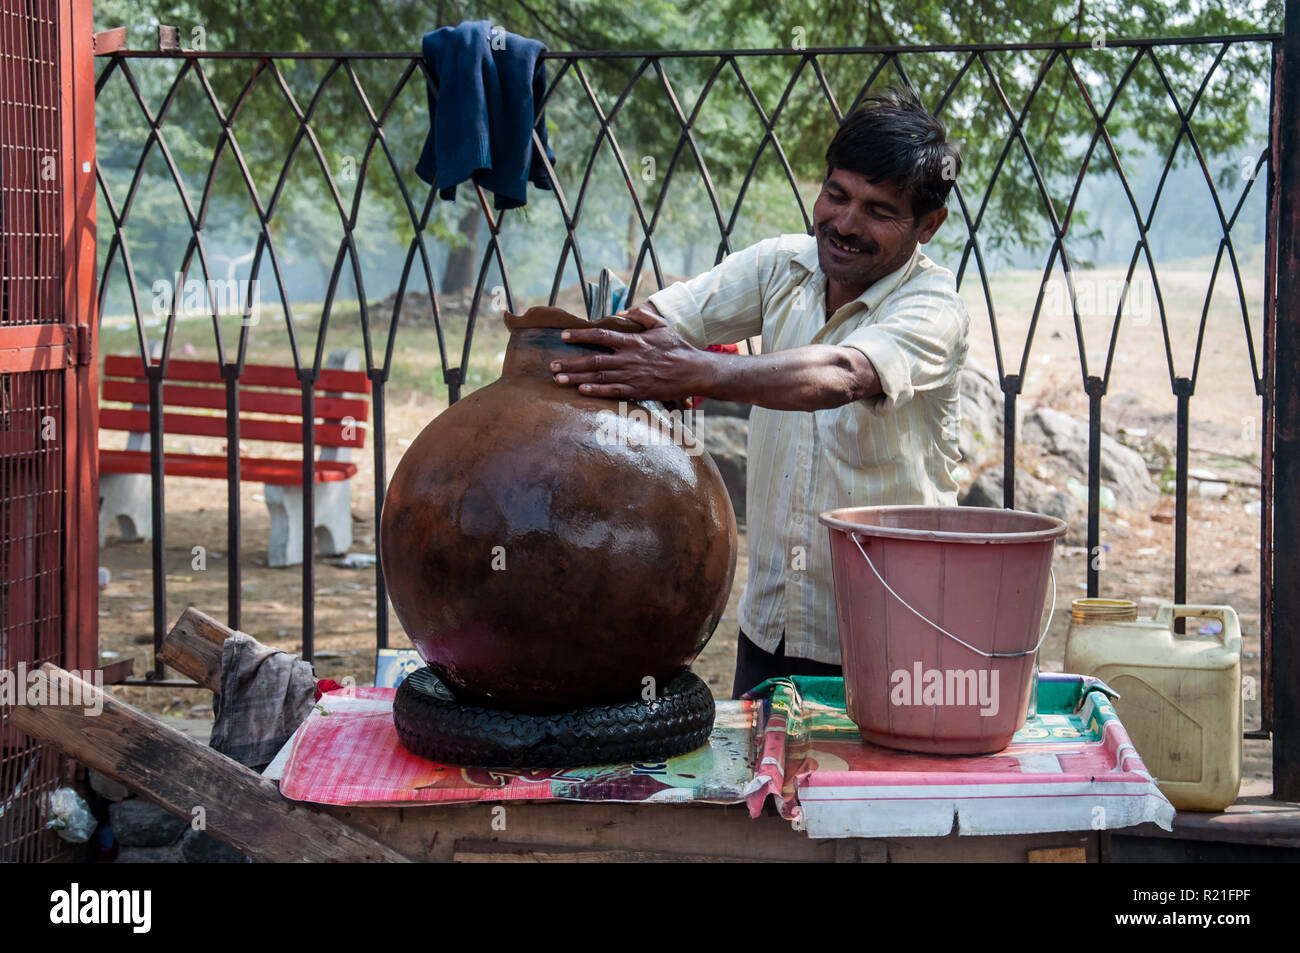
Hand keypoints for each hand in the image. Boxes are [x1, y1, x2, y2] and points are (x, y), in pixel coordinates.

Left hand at [550, 303, 707, 400]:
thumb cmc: (678, 348)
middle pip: (594, 359)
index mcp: (633, 340)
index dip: (580, 335)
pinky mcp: (638, 390)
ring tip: (558, 379)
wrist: (694, 371)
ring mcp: (632, 375)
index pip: (601, 335)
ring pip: (599, 376)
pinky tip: (581, 390)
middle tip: (552, 366)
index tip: (564, 336)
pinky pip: (613, 391)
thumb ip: (642, 315)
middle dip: (571, 362)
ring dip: (577, 378)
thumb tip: (624, 310)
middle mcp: (629, 358)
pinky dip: (596, 391)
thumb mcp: (662, 325)